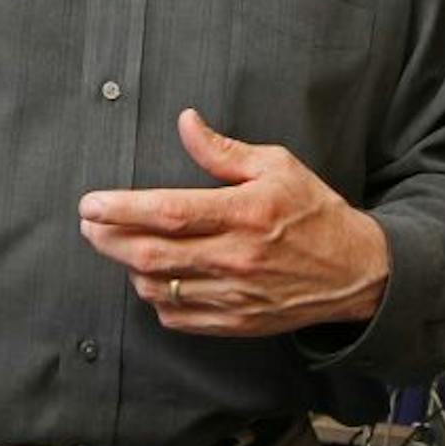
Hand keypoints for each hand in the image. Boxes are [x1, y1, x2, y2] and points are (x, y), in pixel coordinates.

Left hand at [77, 108, 389, 336]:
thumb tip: (185, 123)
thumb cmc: (314, 211)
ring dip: (130, 268)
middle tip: (89, 226)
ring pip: (159, 289)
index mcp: (246, 213)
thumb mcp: (277, 166)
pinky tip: (155, 278)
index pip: (169, 212)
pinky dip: (156, 298)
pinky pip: (178, 317)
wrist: (356, 271)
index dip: (122, 209)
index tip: (91, 204)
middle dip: (108, 240)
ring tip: (122, 246)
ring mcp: (235, 296)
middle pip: (151, 256)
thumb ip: (224, 150)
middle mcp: (237, 258)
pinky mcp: (237, 322)